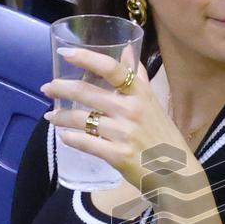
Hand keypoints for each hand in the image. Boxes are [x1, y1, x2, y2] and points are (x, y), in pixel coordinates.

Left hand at [41, 49, 199, 195]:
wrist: (177, 173)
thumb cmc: (163, 137)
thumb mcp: (154, 103)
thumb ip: (138, 77)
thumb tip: (127, 49)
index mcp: (140, 94)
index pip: (112, 69)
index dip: (86, 58)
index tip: (65, 53)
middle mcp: (131, 110)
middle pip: (87, 93)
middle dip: (61, 88)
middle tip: (47, 88)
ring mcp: (124, 133)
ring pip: (81, 119)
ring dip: (61, 116)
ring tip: (51, 116)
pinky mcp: (117, 155)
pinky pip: (85, 142)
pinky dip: (70, 138)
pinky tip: (64, 136)